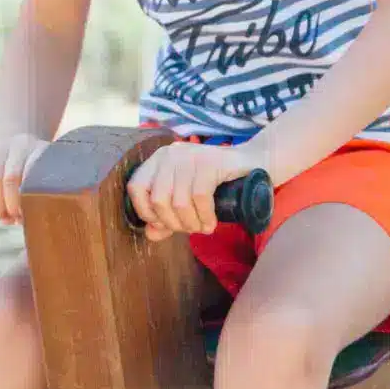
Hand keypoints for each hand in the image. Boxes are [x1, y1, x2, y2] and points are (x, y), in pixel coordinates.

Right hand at [0, 132, 49, 224]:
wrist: (19, 139)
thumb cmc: (33, 166)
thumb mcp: (44, 172)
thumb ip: (40, 192)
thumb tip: (28, 221)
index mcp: (39, 151)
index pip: (32, 178)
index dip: (25, 201)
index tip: (23, 216)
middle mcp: (19, 145)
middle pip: (10, 179)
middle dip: (7, 205)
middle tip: (9, 219)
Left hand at [127, 142, 260, 241]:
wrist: (253, 163)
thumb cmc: (216, 184)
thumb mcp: (186, 200)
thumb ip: (166, 216)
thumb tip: (150, 234)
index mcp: (158, 160)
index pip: (136, 188)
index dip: (146, 212)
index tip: (165, 224)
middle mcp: (170, 154)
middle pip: (158, 199)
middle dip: (174, 223)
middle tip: (191, 229)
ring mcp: (190, 155)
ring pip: (179, 201)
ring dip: (191, 223)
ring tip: (202, 227)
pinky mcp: (209, 161)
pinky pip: (199, 197)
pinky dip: (205, 216)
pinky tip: (211, 223)